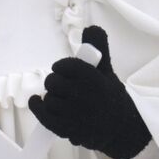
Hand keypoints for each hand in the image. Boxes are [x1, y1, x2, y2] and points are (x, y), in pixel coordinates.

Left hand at [27, 26, 151, 158]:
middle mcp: (86, 98)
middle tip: (62, 84)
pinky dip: (37, 107)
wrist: (121, 128)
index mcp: (96, 81)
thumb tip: (91, 28)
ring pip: (49, 99)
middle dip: (55, 81)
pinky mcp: (69, 130)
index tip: (62, 68)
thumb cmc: (110, 96)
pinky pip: (44, 117)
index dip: (62, 66)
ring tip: (62, 98)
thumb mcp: (106, 70)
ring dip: (51, 96)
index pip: (68, 66)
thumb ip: (98, 49)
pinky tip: (37, 101)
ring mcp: (77, 116)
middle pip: (54, 82)